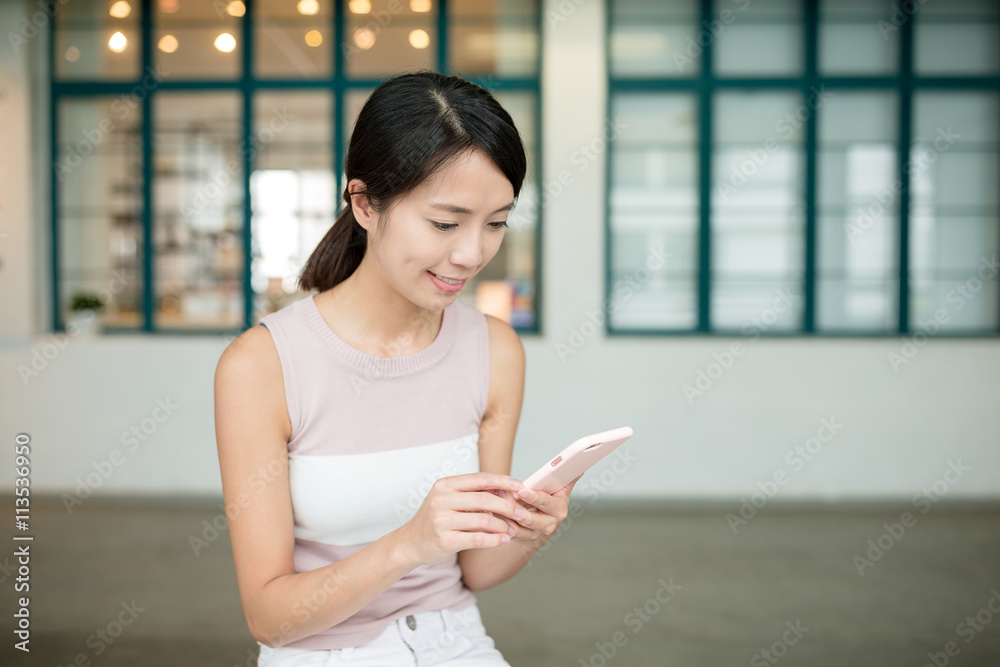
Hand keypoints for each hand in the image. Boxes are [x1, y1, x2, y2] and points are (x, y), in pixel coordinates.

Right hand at [399, 473, 529, 566]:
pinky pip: (477, 539)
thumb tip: (505, 490)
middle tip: (521, 512)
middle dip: (508, 506)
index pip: (480, 479)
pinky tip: (503, 540)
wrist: (410, 542)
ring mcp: (441, 521)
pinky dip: (494, 540)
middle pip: (484, 500)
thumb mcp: (448, 499)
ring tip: (511, 530)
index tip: (521, 486)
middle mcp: (441, 500)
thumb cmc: (435, 518)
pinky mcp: (444, 540)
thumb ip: (472, 493)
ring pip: (483, 520)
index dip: (503, 481)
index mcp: (444, 485)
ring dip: (502, 526)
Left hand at [491, 473, 583, 545]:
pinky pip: (509, 532)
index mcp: (558, 510)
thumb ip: (568, 478)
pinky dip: (500, 523)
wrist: (543, 525)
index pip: (546, 503)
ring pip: (517, 527)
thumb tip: (580, 465)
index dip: (534, 497)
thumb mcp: (560, 490)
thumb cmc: (549, 503)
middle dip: (516, 508)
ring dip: (504, 514)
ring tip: (494, 500)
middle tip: (502, 495)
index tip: (522, 490)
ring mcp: (535, 534)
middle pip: (531, 518)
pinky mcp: (522, 540)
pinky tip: (491, 512)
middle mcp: (549, 525)